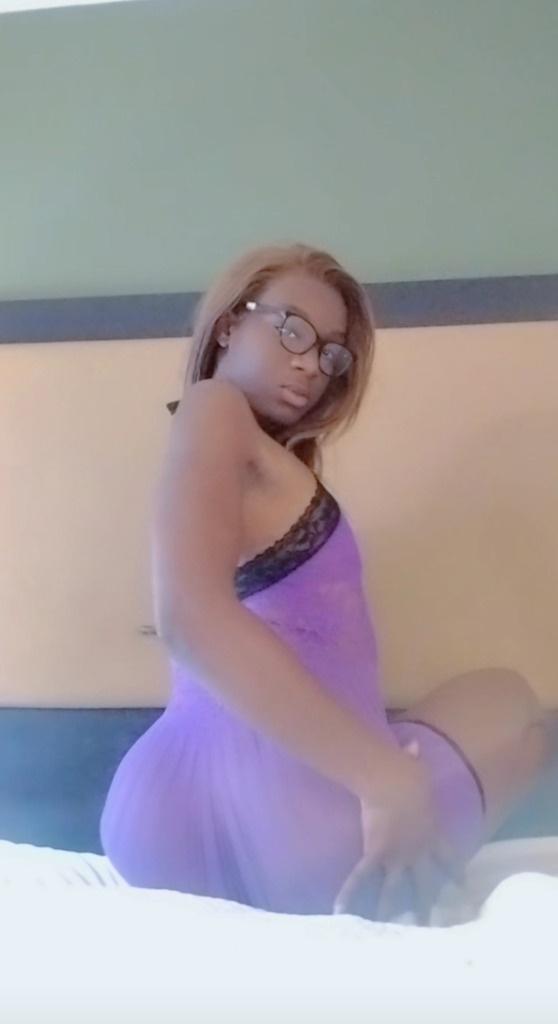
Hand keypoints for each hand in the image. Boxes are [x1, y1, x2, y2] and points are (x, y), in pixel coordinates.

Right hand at [333, 740, 465, 923]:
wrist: (395, 782)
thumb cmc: (407, 771)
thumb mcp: (415, 765)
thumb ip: (415, 758)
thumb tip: (413, 745)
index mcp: (431, 831)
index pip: (446, 855)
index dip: (453, 870)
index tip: (461, 885)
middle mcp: (418, 850)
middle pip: (426, 883)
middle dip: (430, 903)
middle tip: (433, 923)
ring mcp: (398, 855)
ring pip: (397, 890)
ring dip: (393, 910)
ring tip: (389, 930)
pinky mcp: (377, 854)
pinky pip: (363, 878)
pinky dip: (351, 894)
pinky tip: (341, 911)